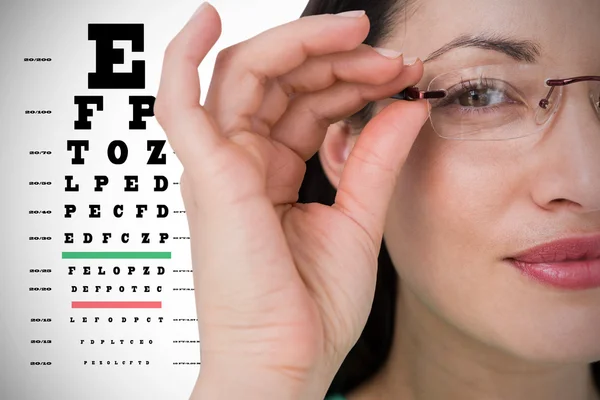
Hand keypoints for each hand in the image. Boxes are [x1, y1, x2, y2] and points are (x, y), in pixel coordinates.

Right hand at [155, 3, 428, 398]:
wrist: (284, 363)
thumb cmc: (312, 310)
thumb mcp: (358, 221)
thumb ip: (376, 160)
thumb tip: (406, 108)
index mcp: (271, 175)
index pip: (306, 104)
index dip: (353, 80)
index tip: (402, 75)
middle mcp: (240, 164)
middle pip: (279, 80)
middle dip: (336, 58)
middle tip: (390, 56)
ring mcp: (218, 166)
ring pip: (245, 75)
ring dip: (300, 46)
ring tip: (357, 34)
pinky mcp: (206, 174)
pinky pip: (178, 101)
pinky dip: (183, 55)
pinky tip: (208, 18)